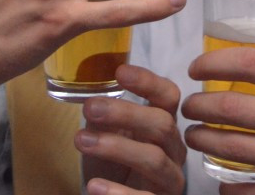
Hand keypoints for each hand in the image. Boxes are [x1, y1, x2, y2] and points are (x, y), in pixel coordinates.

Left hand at [78, 64, 186, 194]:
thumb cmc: (114, 166)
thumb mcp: (106, 136)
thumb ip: (102, 117)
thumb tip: (91, 99)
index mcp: (164, 124)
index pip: (168, 95)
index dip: (148, 82)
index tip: (120, 72)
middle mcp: (173, 149)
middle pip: (162, 124)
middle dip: (125, 113)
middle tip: (90, 108)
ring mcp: (170, 179)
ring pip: (154, 159)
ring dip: (116, 147)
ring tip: (81, 141)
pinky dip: (118, 193)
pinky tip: (94, 186)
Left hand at [180, 36, 254, 194]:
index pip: (251, 63)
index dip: (214, 62)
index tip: (197, 67)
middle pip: (234, 108)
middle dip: (199, 105)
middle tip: (188, 105)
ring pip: (237, 150)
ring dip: (204, 141)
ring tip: (193, 135)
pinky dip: (231, 187)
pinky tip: (220, 177)